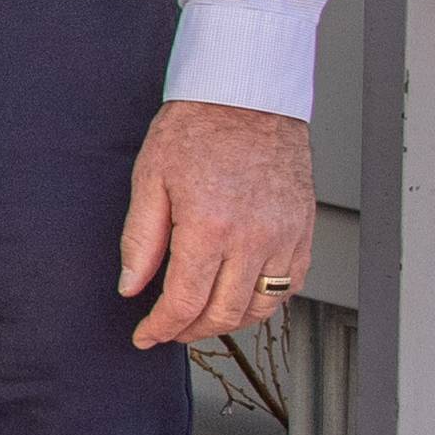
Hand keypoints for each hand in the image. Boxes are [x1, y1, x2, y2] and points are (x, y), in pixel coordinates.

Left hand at [120, 99, 315, 348]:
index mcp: (209, 227)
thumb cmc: (197, 130)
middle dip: (191, 331)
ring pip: (260, 307)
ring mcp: (285, 236)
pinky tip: (241, 299)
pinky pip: (291, 285)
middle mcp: (253, 238)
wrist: (247, 97)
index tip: (146, 336)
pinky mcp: (303, 230)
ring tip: (201, 319)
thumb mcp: (150, 181)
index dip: (162, 328)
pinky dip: (265, 302)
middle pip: (223, 313)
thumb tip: (131, 287)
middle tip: (169, 330)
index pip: (185, 302)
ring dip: (228, 322)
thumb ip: (140, 241)